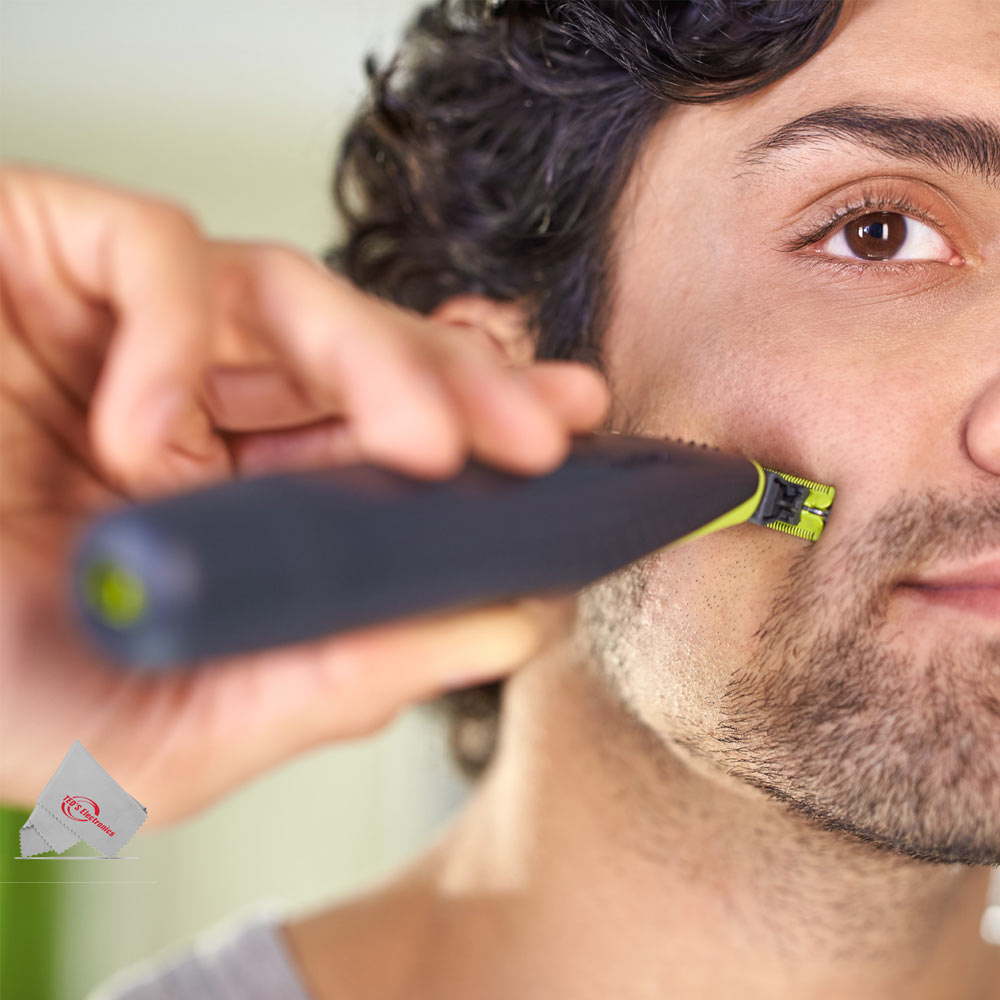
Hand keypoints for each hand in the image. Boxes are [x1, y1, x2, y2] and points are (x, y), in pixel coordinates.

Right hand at [0, 167, 609, 827]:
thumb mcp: (175, 728)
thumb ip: (336, 685)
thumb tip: (504, 632)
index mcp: (232, 498)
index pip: (381, 448)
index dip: (482, 439)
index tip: (570, 452)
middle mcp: (196, 404)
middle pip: (367, 359)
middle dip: (468, 389)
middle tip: (546, 432)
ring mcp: (126, 330)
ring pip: (296, 292)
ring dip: (381, 360)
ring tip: (423, 448)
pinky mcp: (50, 259)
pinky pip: (154, 254)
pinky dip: (175, 337)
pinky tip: (149, 429)